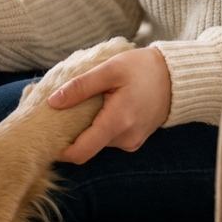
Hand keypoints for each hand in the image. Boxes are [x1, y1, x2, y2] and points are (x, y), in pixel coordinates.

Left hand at [47, 47, 171, 163]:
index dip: (60, 150)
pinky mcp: (135, 139)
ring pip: (98, 142)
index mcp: (118, 123)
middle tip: (59, 112)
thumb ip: (80, 86)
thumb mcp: (110, 70)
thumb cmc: (143, 69)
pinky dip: (99, 127)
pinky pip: (109, 138)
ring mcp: (132, 142)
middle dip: (71, 133)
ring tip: (81, 105)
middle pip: (87, 147)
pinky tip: (98, 108)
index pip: (81, 152)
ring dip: (87, 128)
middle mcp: (126, 139)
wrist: (177, 77)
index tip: (45, 137)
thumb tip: (52, 102)